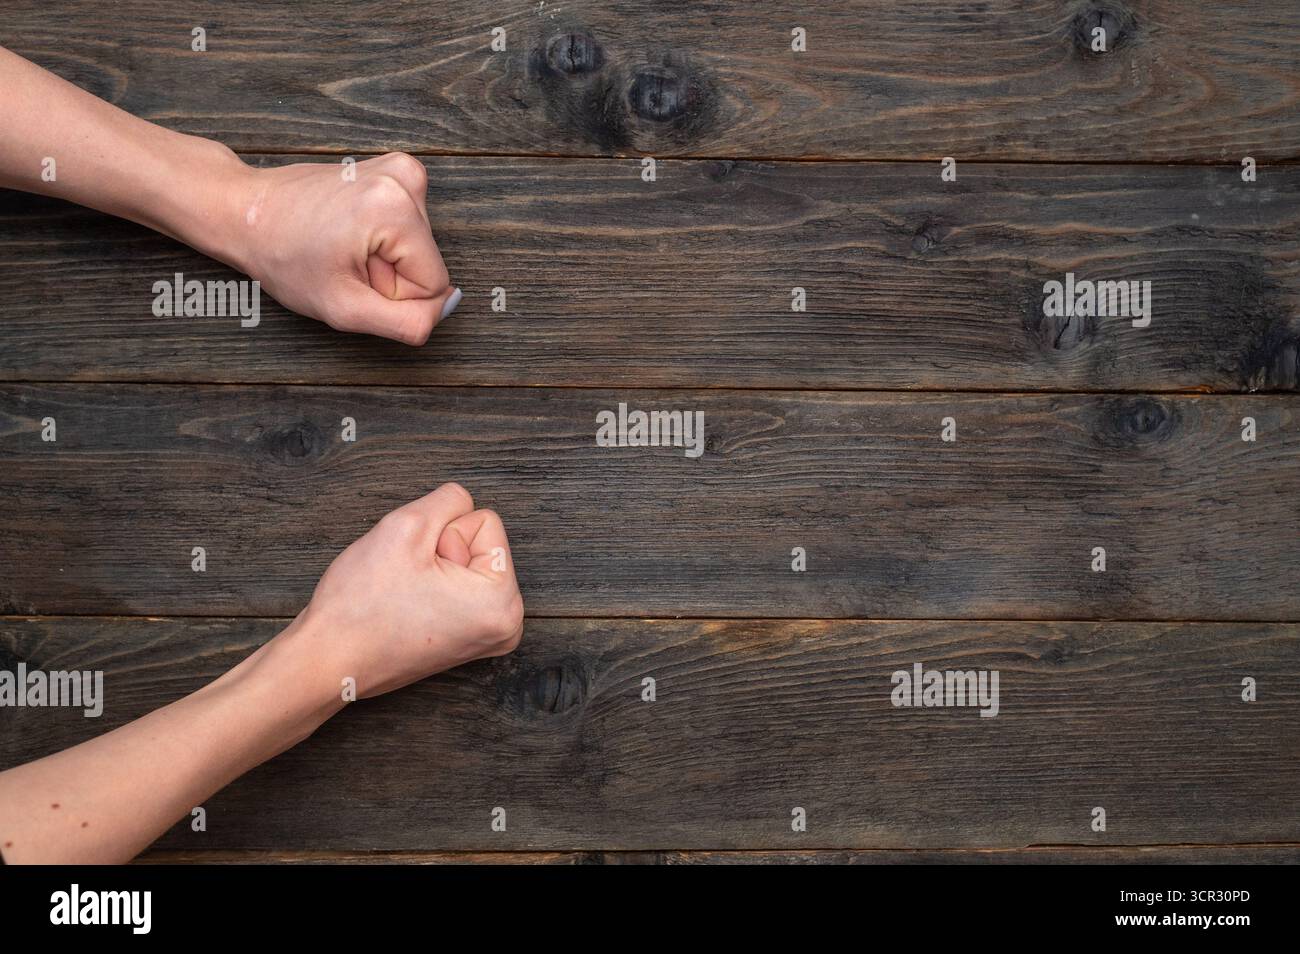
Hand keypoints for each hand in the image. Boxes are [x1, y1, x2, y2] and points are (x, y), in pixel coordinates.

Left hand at [232, 153, 461, 344]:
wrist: (247, 212)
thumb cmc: (282, 255)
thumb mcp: (344, 309)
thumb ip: (406, 322)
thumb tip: (448, 307)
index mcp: (396, 207)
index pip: (435, 285)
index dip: (395, 298)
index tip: (354, 280)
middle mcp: (405, 178)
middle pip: (427, 263)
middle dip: (388, 276)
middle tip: (343, 263)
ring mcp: (401, 169)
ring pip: (419, 248)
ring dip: (383, 259)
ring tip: (342, 246)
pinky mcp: (395, 170)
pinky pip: (410, 228)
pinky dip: (382, 239)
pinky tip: (348, 231)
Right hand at [297, 483, 523, 697]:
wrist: (329, 660)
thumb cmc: (362, 605)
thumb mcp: (408, 525)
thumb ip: (448, 499)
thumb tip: (464, 501)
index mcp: (503, 602)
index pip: (485, 520)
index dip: (442, 534)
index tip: (417, 570)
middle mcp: (507, 625)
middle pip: (479, 543)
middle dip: (440, 551)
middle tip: (408, 584)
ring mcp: (489, 636)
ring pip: (465, 561)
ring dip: (433, 568)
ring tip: (407, 596)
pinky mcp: (469, 639)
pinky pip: (457, 585)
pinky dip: (432, 586)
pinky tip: (408, 606)